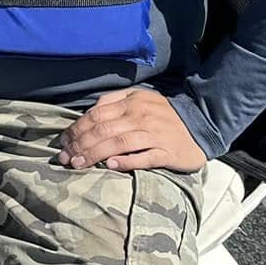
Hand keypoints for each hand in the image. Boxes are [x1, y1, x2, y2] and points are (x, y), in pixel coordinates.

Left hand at [56, 87, 206, 173]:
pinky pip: (144, 157)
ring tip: (78, 164)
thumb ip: (114, 101)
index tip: (63, 143)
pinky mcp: (167, 152)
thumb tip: (89, 113)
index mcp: (132, 102)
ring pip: (119, 143)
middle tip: (65, 158)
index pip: (96, 115)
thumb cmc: (164, 115)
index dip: (76, 129)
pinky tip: (110, 165)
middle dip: (80, 145)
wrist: (202, 126)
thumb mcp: (140, 99)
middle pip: (103, 130)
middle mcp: (141, 116)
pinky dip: (126, 161)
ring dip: (95, 154)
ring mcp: (155, 134)